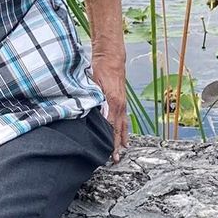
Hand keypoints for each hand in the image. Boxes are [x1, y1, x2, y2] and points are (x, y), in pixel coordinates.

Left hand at [91, 48, 129, 162]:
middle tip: (114, 159)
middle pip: (118, 130)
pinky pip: (124, 120)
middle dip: (116, 145)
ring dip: (121, 140)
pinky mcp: (122, 102)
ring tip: (121, 152)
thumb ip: (94, 99)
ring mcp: (123, 104)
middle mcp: (120, 105)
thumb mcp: (94, 83)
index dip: (109, 140)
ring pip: (123, 126)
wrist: (112, 58)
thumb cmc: (101, 69)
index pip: (111, 126)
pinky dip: (124, 131)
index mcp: (113, 102)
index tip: (106, 151)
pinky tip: (124, 138)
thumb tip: (93, 115)